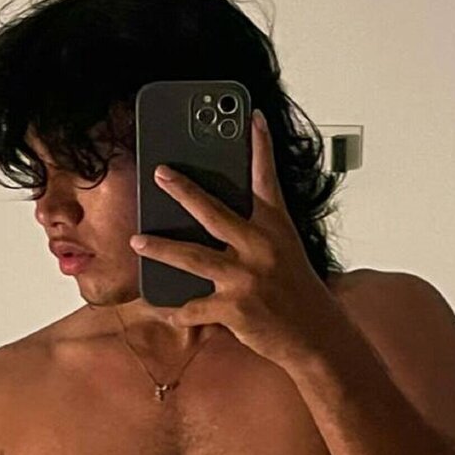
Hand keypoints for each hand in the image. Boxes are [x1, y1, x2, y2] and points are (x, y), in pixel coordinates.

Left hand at [129, 109, 348, 365]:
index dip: (260, 147)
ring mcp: (247, 278)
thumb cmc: (296, 291)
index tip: (250, 117)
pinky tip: (157, 306)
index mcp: (276, 229)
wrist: (318, 337)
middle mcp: (261, 248)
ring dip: (161, 248)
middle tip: (160, 172)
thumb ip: (254, 231)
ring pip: (193, 258)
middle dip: (184, 190)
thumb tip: (211, 215)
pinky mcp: (236, 309)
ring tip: (136, 239)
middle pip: (215, 213)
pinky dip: (173, 309)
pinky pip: (194, 308)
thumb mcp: (284, 251)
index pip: (267, 180)